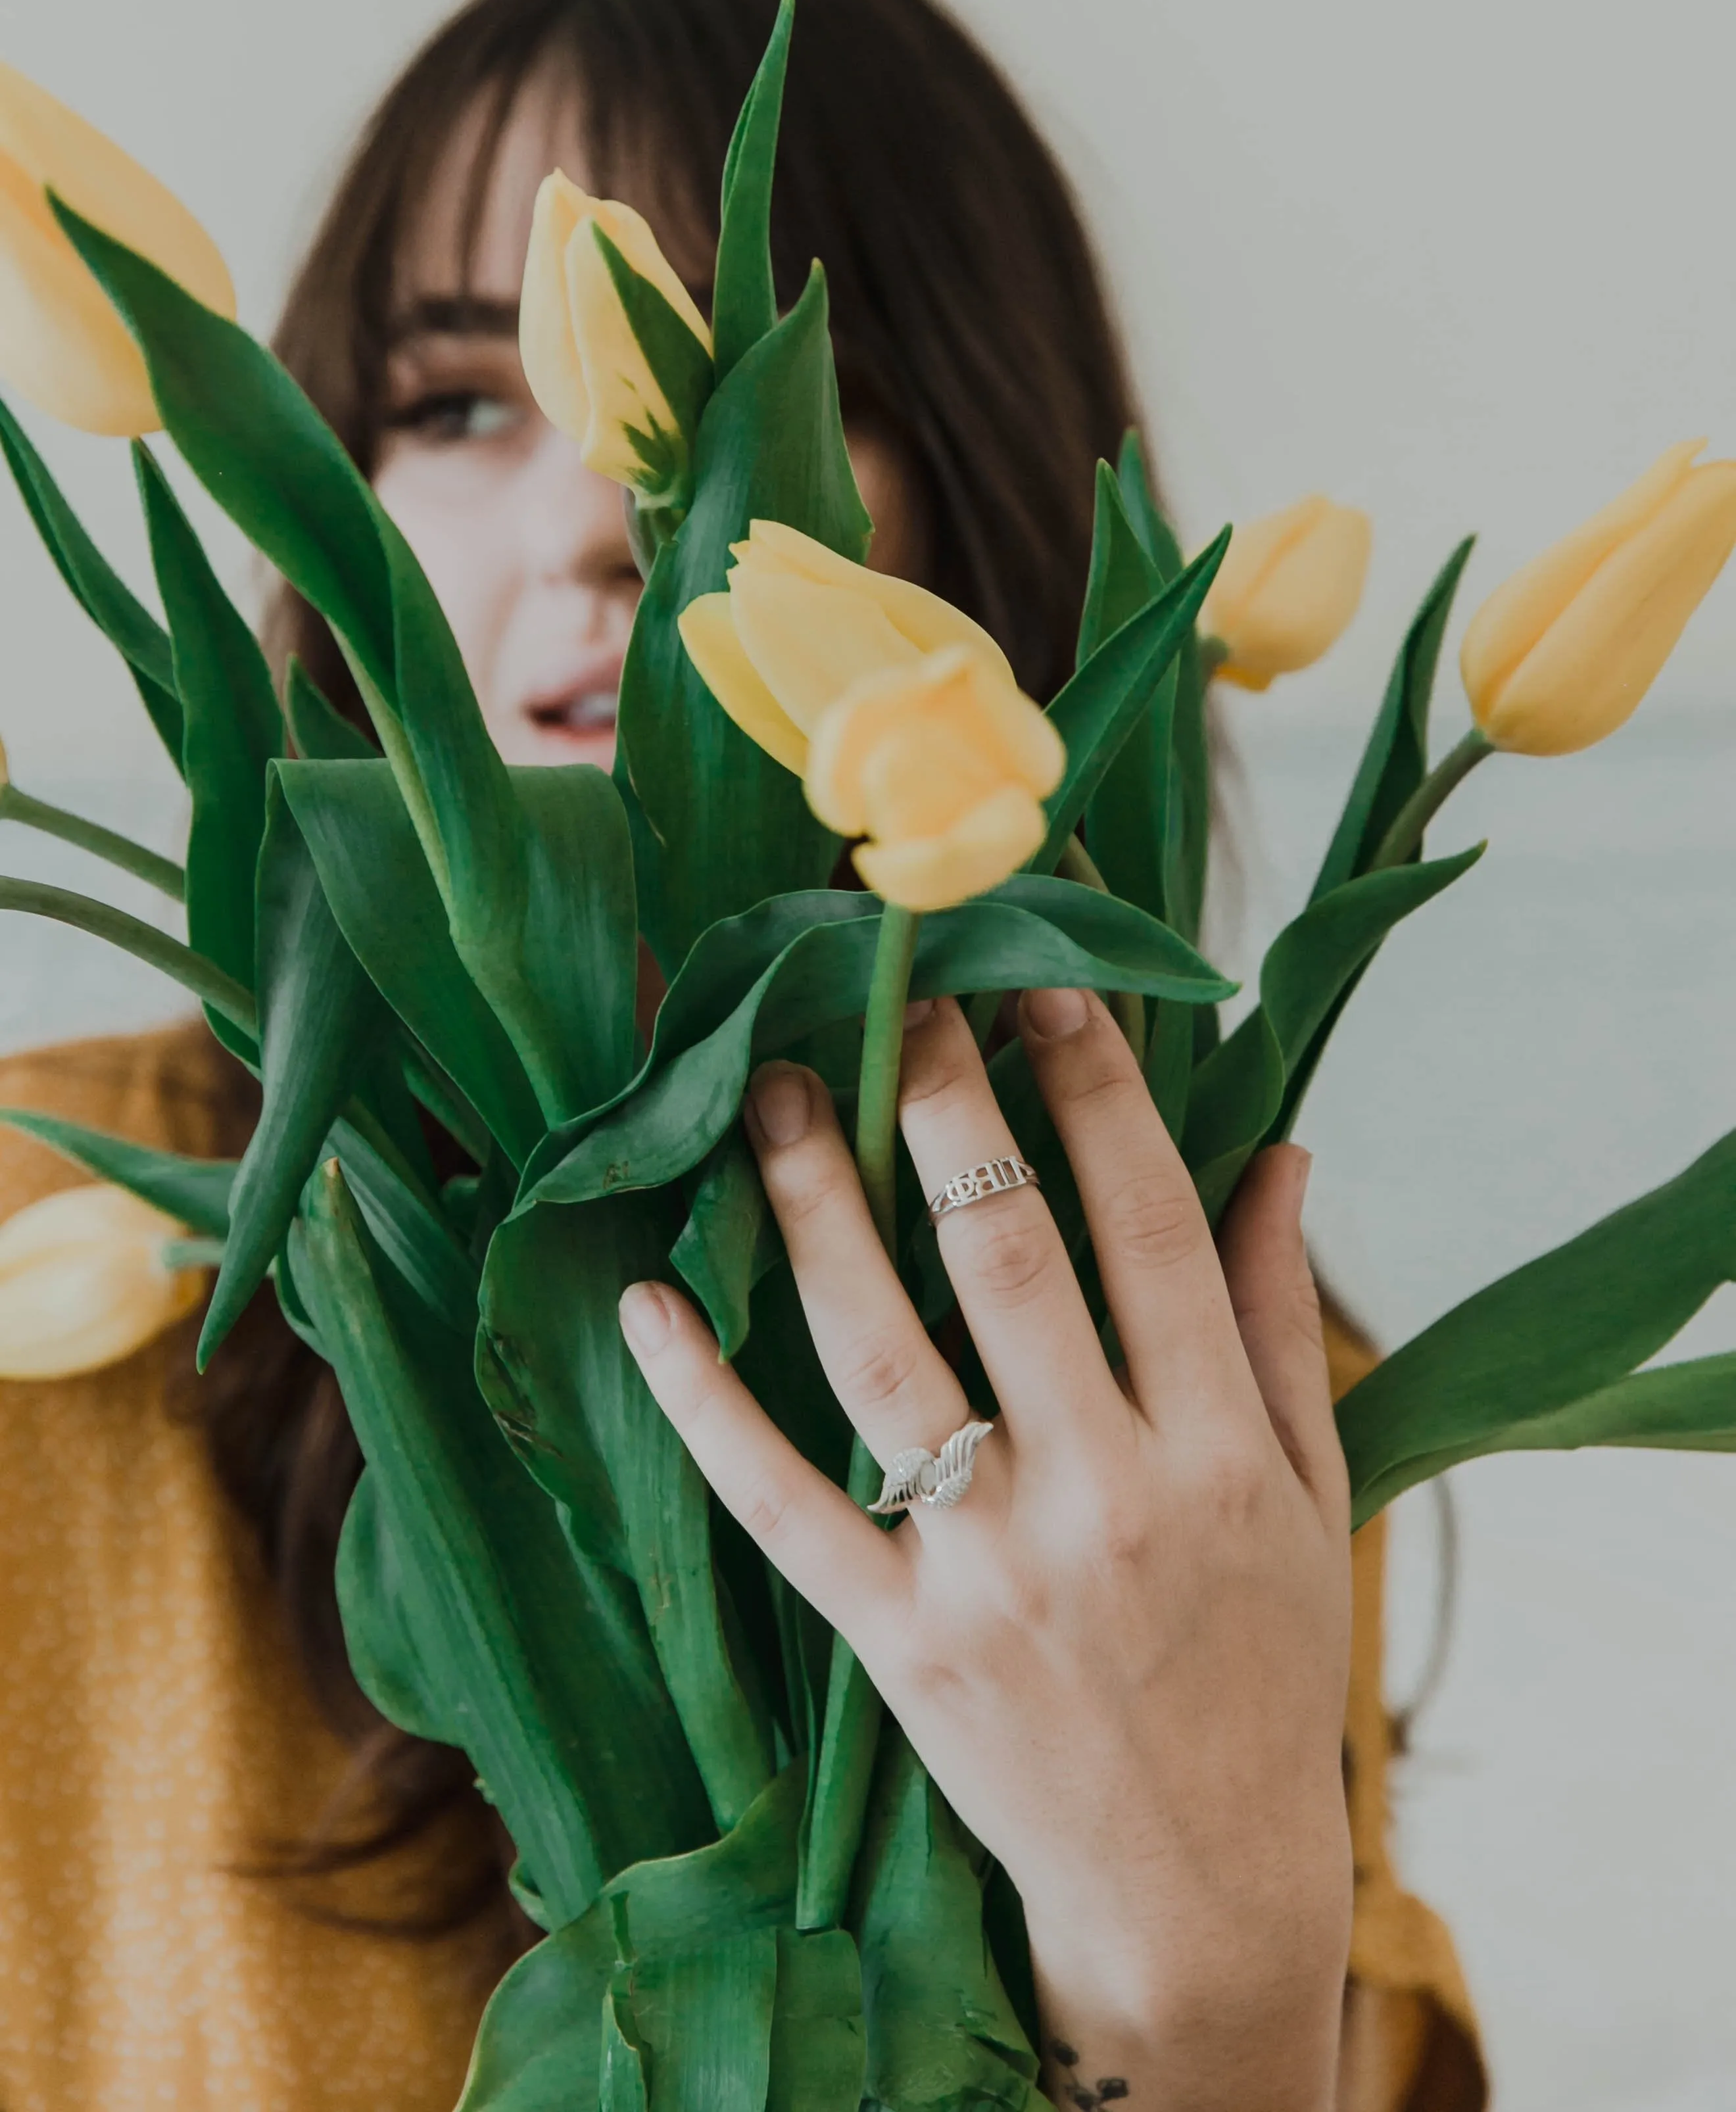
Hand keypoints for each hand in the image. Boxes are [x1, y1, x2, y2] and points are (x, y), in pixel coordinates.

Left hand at [619, 988, 1353, 2110]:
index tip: (1043, 985)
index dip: (1094, 1087)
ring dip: (813, 1208)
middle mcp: (1102, 1495)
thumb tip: (1281, 1152)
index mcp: (1214, 1447)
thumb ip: (1276, 1319)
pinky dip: (703, 1402)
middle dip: (944, 1105)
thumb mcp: (1305, 1492)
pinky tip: (644, 1303)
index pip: (1148, 1221)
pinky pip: (779, 1503)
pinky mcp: (896, 1642)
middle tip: (894, 999)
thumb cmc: (1260, 1669)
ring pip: (879, 1353)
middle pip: (1003, 1257)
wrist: (1197, 1889)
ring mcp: (988, 1571)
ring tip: (766, 1090)